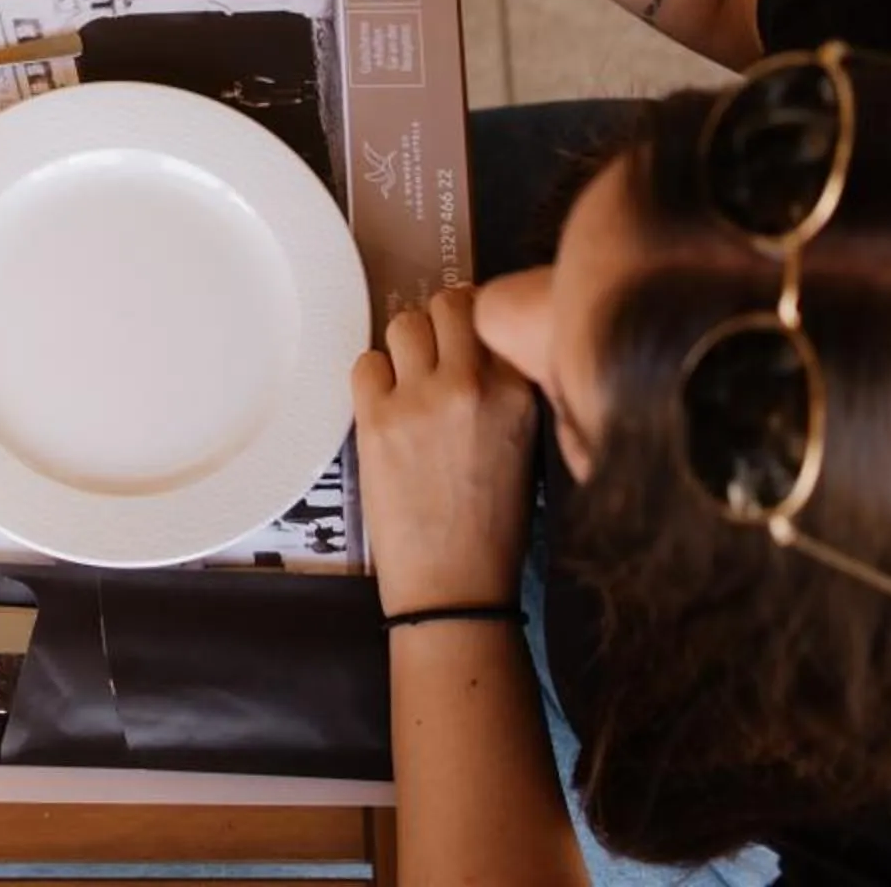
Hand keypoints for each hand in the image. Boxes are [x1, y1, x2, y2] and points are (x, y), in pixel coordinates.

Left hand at [352, 286, 537, 615]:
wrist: (455, 585)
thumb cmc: (496, 524)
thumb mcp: (526, 444)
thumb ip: (507, 389)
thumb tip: (479, 345)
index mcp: (521, 391)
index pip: (493, 313)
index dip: (475, 320)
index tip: (468, 335)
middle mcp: (473, 384)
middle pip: (446, 305)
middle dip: (439, 322)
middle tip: (435, 353)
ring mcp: (421, 399)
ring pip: (403, 324)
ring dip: (404, 346)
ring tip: (410, 381)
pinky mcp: (377, 420)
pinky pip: (365, 363)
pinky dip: (373, 378)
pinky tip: (386, 407)